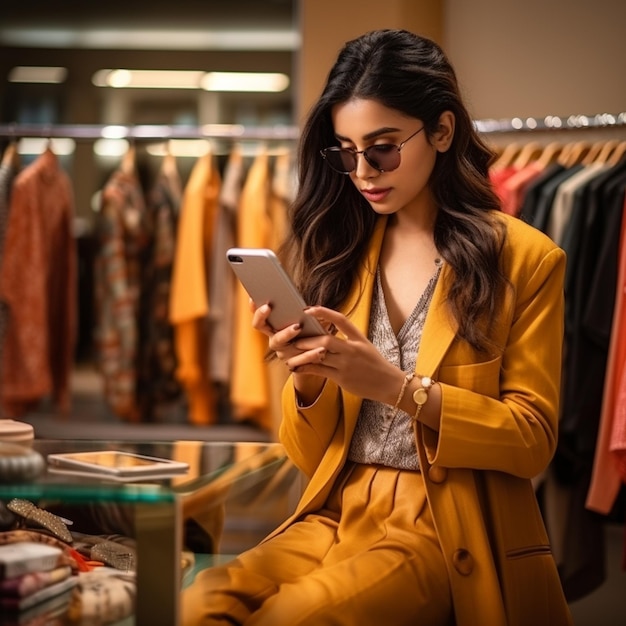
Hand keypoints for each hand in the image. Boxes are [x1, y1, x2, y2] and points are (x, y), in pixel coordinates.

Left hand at [286, 306, 402, 405]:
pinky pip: (319, 371)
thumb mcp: (364, 345)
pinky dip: (305, 368)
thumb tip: (325, 332)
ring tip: (289, 353)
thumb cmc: (373, 363)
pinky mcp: (341, 378)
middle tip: (293, 337)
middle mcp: (352, 349)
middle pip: (325, 340)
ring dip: (301, 354)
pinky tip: (295, 367)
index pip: (340, 320)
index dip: (323, 313)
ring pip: (318, 356)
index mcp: (358, 338)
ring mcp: (346, 364)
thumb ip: (347, 338)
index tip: (308, 309)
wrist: (388, 383)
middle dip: (306, 339)